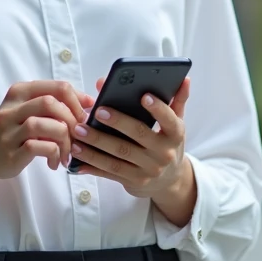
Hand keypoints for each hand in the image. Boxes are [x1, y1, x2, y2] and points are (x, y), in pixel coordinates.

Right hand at [0, 81, 95, 179]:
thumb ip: (53, 104)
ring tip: (67, 152)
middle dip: (71, 119)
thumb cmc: (14, 131)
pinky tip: (55, 161)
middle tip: (79, 135)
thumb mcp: (28, 110)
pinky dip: (53, 153)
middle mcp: (12, 108)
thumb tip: (88, 103)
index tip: (87, 113)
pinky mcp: (10, 152)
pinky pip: (38, 147)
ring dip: (64, 139)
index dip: (78, 99)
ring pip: (44, 124)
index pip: (57, 87)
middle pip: (50, 103)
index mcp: (20, 92)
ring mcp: (9, 131)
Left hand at [69, 77, 191, 200]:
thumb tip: (184, 78)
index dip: (158, 109)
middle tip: (97, 110)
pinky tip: (77, 156)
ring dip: (96, 144)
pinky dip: (92, 164)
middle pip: (138, 135)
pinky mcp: (134, 182)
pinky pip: (110, 172)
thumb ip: (176, 100)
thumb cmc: (168, 144)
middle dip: (117, 122)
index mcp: (175, 134)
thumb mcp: (176, 124)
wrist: (170, 181)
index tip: (144, 95)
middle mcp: (164, 153)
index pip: (169, 119)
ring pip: (119, 156)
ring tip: (79, 131)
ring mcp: (148, 170)